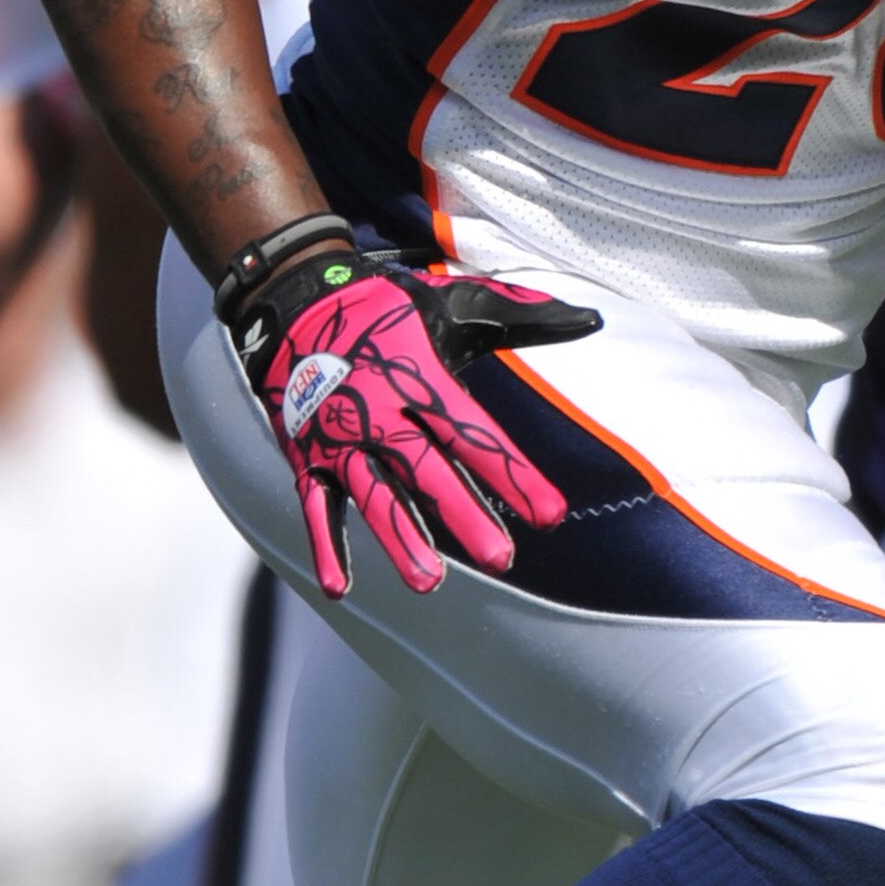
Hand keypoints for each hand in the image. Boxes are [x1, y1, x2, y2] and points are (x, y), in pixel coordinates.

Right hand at [247, 247, 598, 598]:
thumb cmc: (385, 308)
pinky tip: (339, 587)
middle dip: (463, 513)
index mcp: (419, 376)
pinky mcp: (306, 457)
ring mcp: (338, 438)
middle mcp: (378, 411)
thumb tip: (591, 320)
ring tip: (428, 581)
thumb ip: (519, 314)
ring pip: (372, 494)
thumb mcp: (452, 303)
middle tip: (500, 557)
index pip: (473, 432)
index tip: (550, 514)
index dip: (512, 473)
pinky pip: (314, 506)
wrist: (293, 298)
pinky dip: (324, 545)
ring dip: (399, 538)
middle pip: (426, 469)